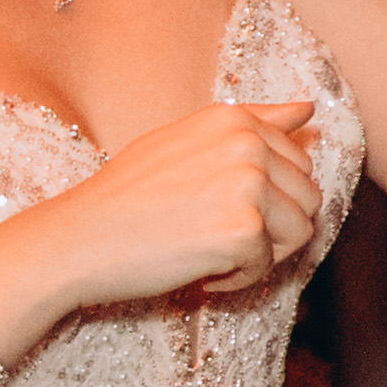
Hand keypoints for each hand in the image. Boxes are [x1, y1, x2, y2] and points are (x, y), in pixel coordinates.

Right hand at [26, 98, 329, 312]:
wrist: (75, 240)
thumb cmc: (126, 196)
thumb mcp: (185, 141)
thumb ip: (253, 122)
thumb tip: (310, 107)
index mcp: (234, 120)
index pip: (298, 162)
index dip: (267, 196)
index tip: (219, 206)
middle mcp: (247, 144)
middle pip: (307, 198)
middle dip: (272, 226)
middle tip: (215, 236)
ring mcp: (247, 186)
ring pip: (299, 232)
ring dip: (260, 253)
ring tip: (209, 252)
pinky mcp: (243, 231)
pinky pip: (267, 266)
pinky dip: (236, 279)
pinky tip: (197, 270)